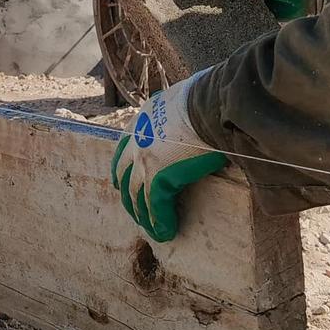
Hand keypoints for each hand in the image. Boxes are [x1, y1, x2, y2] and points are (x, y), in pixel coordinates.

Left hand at [111, 75, 228, 242]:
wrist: (211, 103)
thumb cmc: (210, 98)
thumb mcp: (188, 100)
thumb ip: (185, 114)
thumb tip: (203, 120)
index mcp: (145, 117)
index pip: (125, 144)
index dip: (121, 165)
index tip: (118, 178)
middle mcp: (138, 139)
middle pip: (124, 173)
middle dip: (127, 194)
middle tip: (133, 210)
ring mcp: (144, 160)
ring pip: (136, 195)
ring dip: (142, 215)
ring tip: (152, 229)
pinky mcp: (158, 178)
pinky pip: (155, 206)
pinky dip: (160, 221)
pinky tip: (166, 232)